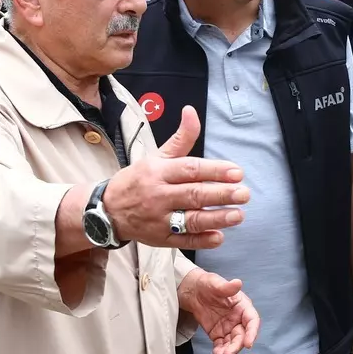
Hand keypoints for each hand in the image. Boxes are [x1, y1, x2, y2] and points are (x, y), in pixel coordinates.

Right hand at [104, 106, 249, 249]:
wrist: (108, 210)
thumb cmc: (139, 180)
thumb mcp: (157, 157)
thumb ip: (181, 138)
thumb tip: (191, 111)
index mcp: (159, 172)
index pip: (190, 169)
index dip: (214, 171)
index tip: (237, 172)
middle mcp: (159, 195)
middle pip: (193, 195)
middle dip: (221, 195)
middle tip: (244, 194)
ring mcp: (159, 220)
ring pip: (190, 220)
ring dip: (216, 218)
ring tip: (238, 215)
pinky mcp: (160, 239)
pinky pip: (183, 242)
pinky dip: (201, 240)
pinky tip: (219, 236)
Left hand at [178, 269, 259, 353]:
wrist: (193, 291)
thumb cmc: (208, 284)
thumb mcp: (216, 283)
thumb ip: (227, 287)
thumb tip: (238, 283)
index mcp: (242, 306)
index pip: (252, 320)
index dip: (252, 332)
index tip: (249, 343)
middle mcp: (237, 318)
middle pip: (242, 335)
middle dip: (238, 345)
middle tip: (230, 352)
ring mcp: (228, 327)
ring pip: (233, 342)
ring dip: (229, 350)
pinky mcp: (218, 333)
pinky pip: (221, 344)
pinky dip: (220, 350)